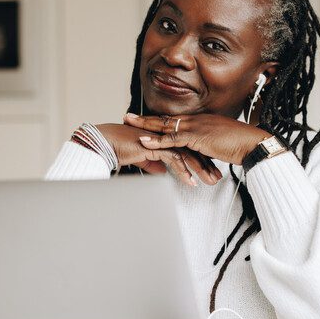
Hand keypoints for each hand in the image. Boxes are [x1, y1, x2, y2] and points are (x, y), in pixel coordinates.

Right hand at [95, 123, 221, 185]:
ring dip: (199, 169)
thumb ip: (152, 162)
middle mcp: (164, 135)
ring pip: (187, 154)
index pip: (186, 147)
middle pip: (191, 149)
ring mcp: (160, 139)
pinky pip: (173, 158)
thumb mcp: (140, 158)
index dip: (199, 160)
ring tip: (209, 182)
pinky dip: (183, 171)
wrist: (104, 143)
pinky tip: (191, 182)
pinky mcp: (154, 146)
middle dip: (205, 165)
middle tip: (215, 178)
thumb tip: (161, 170)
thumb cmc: (118, 148)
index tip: (209, 172)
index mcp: (163, 136)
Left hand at [122, 113, 271, 164]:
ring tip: (129, 123)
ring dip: (145, 125)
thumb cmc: (241, 146)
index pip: (175, 119)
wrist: (253, 144)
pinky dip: (157, 140)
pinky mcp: (197, 137)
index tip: (144, 119)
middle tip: (128, 116)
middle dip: (145, 118)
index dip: (158, 119)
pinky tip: (144, 141)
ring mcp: (196, 127)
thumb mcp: (219, 145)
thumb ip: (207, 148)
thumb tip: (200, 155)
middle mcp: (197, 120)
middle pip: (165, 118)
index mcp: (201, 121)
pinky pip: (173, 139)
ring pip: (165, 125)